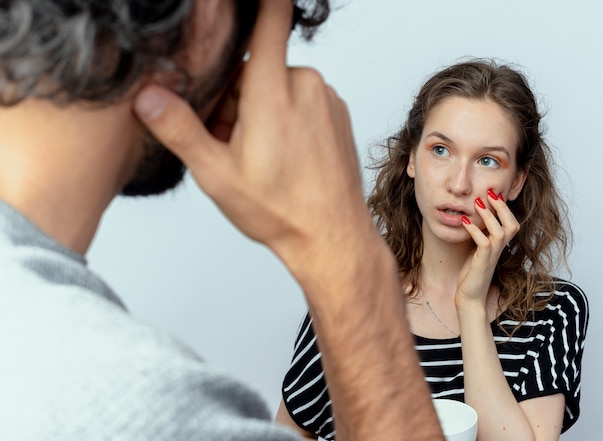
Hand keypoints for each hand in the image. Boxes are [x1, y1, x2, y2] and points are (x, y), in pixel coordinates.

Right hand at [133, 0, 372, 276]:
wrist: (333, 237)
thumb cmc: (281, 210)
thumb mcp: (217, 174)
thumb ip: (179, 129)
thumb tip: (147, 98)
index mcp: (273, 90)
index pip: (270, 18)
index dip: (255, 6)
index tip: (234, 6)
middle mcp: (305, 85)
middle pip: (256, 69)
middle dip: (236, 98)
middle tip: (231, 143)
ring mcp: (326, 99)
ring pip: (277, 87)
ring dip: (261, 111)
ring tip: (258, 156)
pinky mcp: (337, 113)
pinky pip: (301, 102)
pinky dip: (286, 119)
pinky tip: (282, 156)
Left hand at [455, 189, 519, 308]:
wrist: (470, 296)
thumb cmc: (472, 273)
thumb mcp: (476, 250)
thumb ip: (479, 235)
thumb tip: (473, 217)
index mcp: (499, 245)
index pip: (511, 222)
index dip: (505, 208)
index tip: (494, 192)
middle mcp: (499, 249)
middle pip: (511, 224)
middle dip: (501, 207)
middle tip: (490, 192)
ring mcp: (492, 256)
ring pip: (499, 232)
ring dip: (488, 215)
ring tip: (477, 202)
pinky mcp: (482, 263)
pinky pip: (483, 243)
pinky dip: (474, 230)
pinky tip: (464, 222)